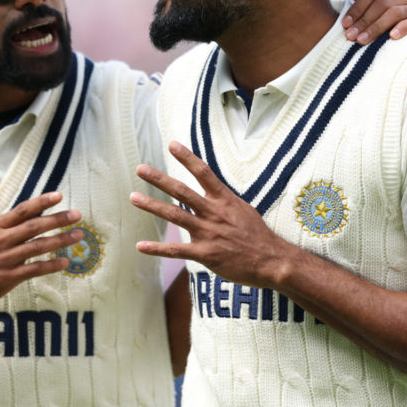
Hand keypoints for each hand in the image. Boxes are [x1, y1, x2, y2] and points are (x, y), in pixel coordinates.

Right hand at [0, 192, 82, 310]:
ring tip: (78, 235)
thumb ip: (4, 227)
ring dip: (61, 240)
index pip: (22, 210)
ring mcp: (5, 259)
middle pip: (35, 226)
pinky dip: (51, 265)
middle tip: (77, 215)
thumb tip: (28, 215)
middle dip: (58, 219)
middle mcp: (1, 240)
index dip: (41, 202)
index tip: (59, 195)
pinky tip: (65, 262)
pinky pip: (35, 269)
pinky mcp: (8, 277)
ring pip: (38, 246)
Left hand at [130, 141, 294, 288]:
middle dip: (159, 179)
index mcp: (224, 200)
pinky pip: (176, 250)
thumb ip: (222, 200)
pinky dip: (157, 248)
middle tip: (140, 169)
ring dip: (152, 205)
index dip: (187, 157)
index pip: (204, 172)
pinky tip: (140, 245)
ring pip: (175, 215)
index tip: (172, 144)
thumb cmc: (257, 235)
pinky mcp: (205, 254)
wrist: (272, 261)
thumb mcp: (242, 209)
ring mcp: (209, 233)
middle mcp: (214, 212)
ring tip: (134, 197)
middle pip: (182, 191)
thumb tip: (210, 190)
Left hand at [342, 0, 406, 43]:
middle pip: (382, 3)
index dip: (356, 8)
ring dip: (376, 28)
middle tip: (350, 36)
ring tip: (362, 40)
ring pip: (395, 13)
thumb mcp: (376, 11)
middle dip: (364, 20)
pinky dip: (402, 29)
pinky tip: (392, 37)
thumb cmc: (389, 25)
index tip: (344, 24)